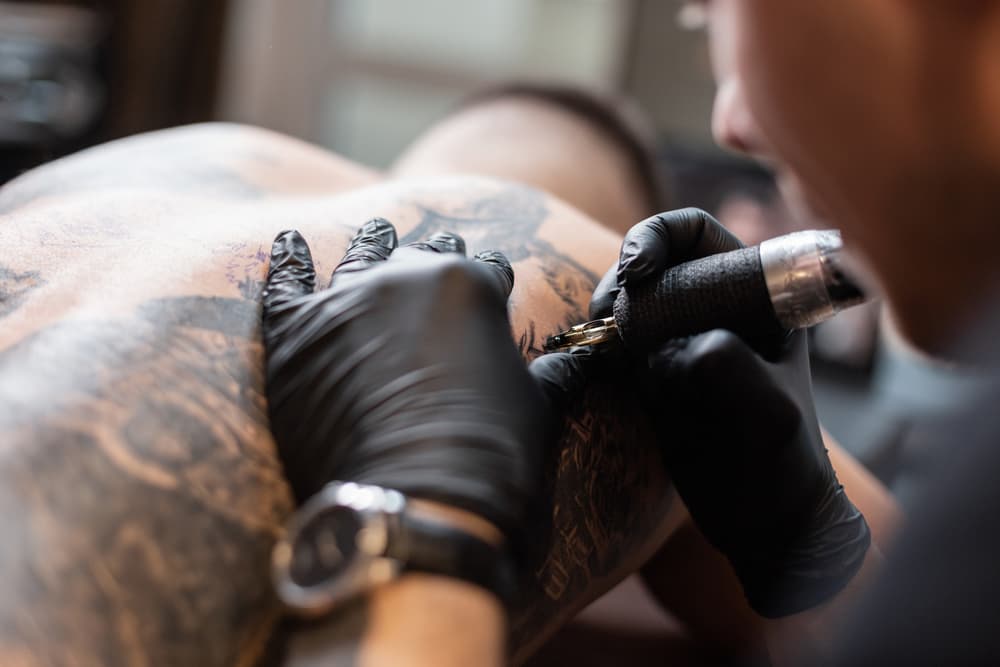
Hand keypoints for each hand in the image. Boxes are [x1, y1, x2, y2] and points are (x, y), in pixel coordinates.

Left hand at [262, 218, 589, 547]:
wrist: (418, 505)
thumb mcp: (540, 405)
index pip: (485, 268)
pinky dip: (288, 261)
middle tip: (432, 261)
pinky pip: (284, 283)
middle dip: (432, 260)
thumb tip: (588, 355)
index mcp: (470, 284)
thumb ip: (560, 369)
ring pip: (359, 259)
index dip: (491, 277)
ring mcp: (344, 302)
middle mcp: (405, 277)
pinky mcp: (293, 336)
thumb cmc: (491, 458)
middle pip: (420, 256)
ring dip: (370, 246)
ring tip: (373, 234)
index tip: (492, 281)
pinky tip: (289, 245)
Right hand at [593, 209, 870, 616]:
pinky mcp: (655, 371)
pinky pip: (617, 338)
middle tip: (607, 309)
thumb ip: (725, 366)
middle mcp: (718, 306)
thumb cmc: (783, 463)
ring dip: (607, 307)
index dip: (659, 237)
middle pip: (655, 259)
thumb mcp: (766, 414)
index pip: (699, 233)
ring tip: (602, 335)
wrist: (766, 522)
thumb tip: (677, 346)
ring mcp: (684, 337)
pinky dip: (600, 341)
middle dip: (624, 273)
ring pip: (630, 297)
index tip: (635, 271)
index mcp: (760, 294)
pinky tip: (597, 359)